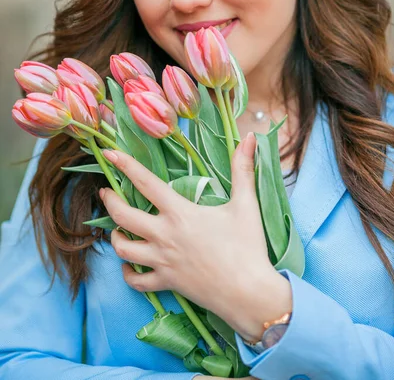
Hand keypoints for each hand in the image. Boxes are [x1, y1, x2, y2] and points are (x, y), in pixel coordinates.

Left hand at [101, 133, 290, 337]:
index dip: (126, 165)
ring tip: (115, 228)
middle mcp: (164, 235)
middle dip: (110, 202)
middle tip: (105, 193)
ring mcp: (162, 261)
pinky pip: (136, 281)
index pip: (146, 183)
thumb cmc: (247, 246)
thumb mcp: (245, 204)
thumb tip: (250, 137)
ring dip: (115, 237)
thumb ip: (243, 168)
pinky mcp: (166, 283)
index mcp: (180, 213)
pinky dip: (127, 273)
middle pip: (123, 216)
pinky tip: (128, 266)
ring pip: (124, 249)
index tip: (110, 154)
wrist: (249, 293)